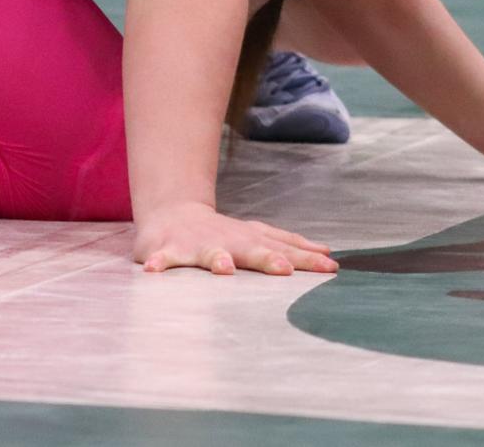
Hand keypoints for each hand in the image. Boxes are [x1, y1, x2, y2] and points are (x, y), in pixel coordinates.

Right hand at [134, 201, 337, 275]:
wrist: (172, 213)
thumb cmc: (222, 233)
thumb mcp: (256, 236)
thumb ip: (288, 246)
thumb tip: (328, 254)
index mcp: (250, 239)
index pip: (282, 248)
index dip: (306, 258)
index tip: (330, 267)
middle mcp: (227, 240)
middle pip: (251, 249)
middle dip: (267, 258)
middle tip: (284, 269)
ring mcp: (197, 244)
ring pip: (208, 253)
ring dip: (216, 259)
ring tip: (224, 270)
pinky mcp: (167, 249)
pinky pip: (162, 258)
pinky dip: (158, 262)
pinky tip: (154, 270)